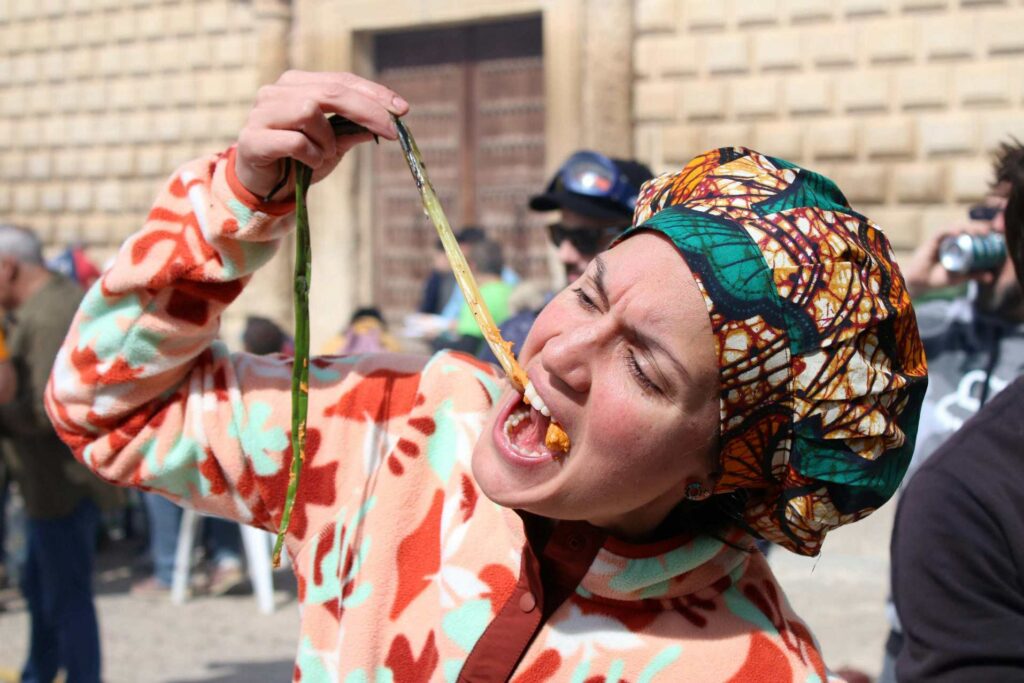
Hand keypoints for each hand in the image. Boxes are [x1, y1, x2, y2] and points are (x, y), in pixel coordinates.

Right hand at [235, 71, 408, 198]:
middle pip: (330, 91)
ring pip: (309, 111)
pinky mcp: (253, 138)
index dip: (374, 93)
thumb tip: (388, 122)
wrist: (262, 188)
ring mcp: (262, 112)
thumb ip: (353, 131)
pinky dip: (311, 155)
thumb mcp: (333, 146)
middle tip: (391, 131)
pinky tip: (310, 163)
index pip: (341, 80)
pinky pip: (295, 140)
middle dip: (367, 111)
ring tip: (323, 156)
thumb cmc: (298, 161)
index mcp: (298, 84)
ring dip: (327, 140)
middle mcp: (277, 91)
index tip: (403, 110)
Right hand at [903, 219, 994, 296]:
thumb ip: (974, 275)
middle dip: (978, 227)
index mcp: (958, 245)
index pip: (971, 234)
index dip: (982, 231)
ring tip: (978, 232)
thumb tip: (990, 277)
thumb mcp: (960, 276)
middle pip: (966, 228)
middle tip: (989, 233)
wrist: (921, 283)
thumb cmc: (937, 278)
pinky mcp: (932, 240)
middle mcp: (950, 240)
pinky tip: (959, 233)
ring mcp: (941, 239)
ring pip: (956, 227)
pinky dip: (951, 230)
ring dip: (968, 227)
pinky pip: (942, 232)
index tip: (994, 235)